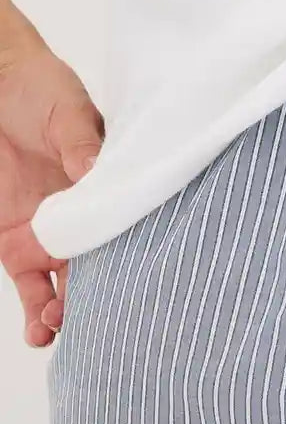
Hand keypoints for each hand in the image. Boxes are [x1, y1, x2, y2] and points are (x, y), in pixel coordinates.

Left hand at [0, 31, 103, 346]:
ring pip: (66, 288)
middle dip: (100, 298)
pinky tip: (41, 332)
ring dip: (66, 314)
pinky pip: (30, 288)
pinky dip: (36, 313)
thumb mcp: (69, 114)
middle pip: (100, 268)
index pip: (126, 230)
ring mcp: (49, 234)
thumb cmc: (43, 90)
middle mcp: (84, 217)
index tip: (133, 281)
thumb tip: (97, 174)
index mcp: (108, 187)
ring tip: (57, 325)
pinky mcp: (15, 244)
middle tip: (94, 315)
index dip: (131, 259)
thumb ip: (82, 147)